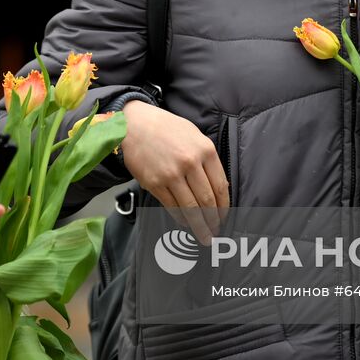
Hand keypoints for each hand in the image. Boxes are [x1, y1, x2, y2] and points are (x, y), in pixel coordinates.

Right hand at [121, 100, 228, 244]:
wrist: (135, 124)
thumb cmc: (166, 128)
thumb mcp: (194, 136)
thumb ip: (207, 160)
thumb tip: (218, 187)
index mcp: (205, 151)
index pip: (221, 187)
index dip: (224, 207)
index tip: (224, 217)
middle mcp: (190, 163)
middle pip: (207, 201)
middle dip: (213, 221)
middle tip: (215, 232)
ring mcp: (171, 175)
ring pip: (190, 209)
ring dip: (199, 226)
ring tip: (204, 235)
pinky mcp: (154, 183)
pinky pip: (171, 207)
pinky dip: (180, 219)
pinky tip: (185, 223)